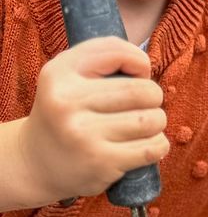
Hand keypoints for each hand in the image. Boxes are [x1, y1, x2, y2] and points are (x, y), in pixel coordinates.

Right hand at [17, 38, 168, 205]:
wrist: (38, 164)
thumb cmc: (64, 115)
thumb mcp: (66, 77)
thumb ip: (101, 58)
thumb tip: (145, 65)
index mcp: (60, 73)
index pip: (116, 52)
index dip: (140, 62)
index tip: (139, 75)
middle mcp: (69, 101)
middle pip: (142, 91)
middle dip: (154, 97)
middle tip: (146, 106)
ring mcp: (85, 134)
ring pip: (151, 120)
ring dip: (157, 123)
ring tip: (145, 126)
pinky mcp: (102, 162)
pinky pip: (152, 149)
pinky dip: (159, 145)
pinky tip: (148, 145)